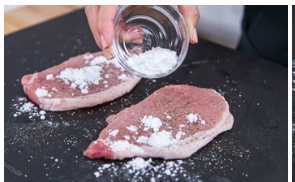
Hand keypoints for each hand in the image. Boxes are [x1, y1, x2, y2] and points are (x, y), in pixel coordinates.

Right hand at [85, 5, 199, 59]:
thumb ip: (189, 11)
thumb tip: (192, 37)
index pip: (105, 5)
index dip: (102, 24)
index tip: (106, 42)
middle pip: (93, 9)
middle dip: (100, 33)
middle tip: (111, 52)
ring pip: (95, 9)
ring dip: (104, 28)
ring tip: (128, 40)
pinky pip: (102, 7)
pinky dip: (110, 22)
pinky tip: (129, 31)